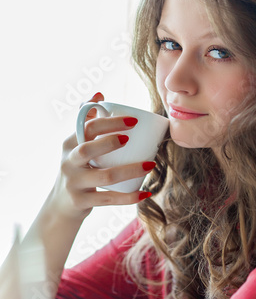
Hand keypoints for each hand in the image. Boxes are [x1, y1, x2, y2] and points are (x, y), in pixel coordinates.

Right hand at [51, 92, 153, 220]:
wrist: (62, 205)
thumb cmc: (77, 169)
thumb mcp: (76, 146)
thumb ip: (87, 121)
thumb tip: (99, 94)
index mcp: (69, 144)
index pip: (86, 128)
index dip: (109, 122)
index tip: (133, 120)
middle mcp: (68, 162)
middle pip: (87, 150)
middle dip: (109, 141)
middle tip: (131, 138)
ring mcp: (74, 183)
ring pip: (104, 177)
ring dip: (130, 170)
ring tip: (150, 165)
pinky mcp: (82, 202)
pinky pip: (109, 199)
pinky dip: (129, 197)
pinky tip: (145, 193)